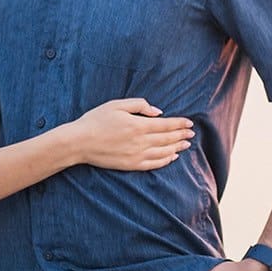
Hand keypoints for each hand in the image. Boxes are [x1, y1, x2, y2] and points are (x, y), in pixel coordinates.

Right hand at [69, 98, 193, 170]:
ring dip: (177, 148)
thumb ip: (139, 105)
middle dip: (181, 135)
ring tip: (186, 144)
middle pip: (167, 139)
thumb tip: (158, 112)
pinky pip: (153, 164)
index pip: (166, 125)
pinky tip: (172, 157)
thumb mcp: (117, 105)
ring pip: (163, 152)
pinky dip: (165, 161)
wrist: (79, 142)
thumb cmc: (96, 120)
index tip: (190, 123)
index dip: (180, 124)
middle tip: (192, 134)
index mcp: (138, 125)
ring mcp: (136, 155)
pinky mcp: (131, 165)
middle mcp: (140, 142)